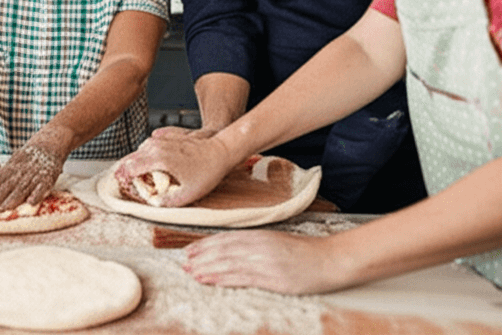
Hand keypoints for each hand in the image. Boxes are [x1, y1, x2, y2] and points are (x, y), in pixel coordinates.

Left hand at [0, 144, 61, 209]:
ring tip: (3, 208)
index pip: (0, 177)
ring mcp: (35, 175)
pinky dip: (36, 195)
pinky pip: (42, 188)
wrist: (49, 144)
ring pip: (22, 188)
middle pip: (9, 185)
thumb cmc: (29, 156)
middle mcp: (22, 170)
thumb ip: (5, 172)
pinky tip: (30, 203)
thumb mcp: (15, 160)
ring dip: (12, 199)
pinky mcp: (48, 178)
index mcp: (13, 165)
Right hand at [115, 126, 233, 206]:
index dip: (126, 180)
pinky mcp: (168, 135)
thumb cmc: (207, 173)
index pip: (129, 169)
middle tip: (135, 184)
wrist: (221, 151)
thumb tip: (152, 204)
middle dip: (130, 172)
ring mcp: (162, 139)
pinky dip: (148, 152)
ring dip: (139, 162)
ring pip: (140, 150)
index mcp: (158, 160)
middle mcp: (156, 147)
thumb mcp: (188, 195)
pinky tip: (156, 161)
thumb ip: (168, 202)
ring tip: (146, 175)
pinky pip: (150, 144)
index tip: (130, 189)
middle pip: (131, 158)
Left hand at [183, 230, 346, 293]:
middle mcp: (258, 245)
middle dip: (200, 256)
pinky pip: (240, 277)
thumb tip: (235, 249)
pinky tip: (208, 280)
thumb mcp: (278, 242)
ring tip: (190, 272)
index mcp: (259, 236)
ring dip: (206, 268)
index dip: (205, 245)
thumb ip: (256, 244)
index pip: (225, 239)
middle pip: (222, 250)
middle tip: (184, 263)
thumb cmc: (307, 252)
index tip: (190, 250)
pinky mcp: (271, 277)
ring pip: (226, 263)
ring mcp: (264, 261)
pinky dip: (221, 278)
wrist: (331, 259)